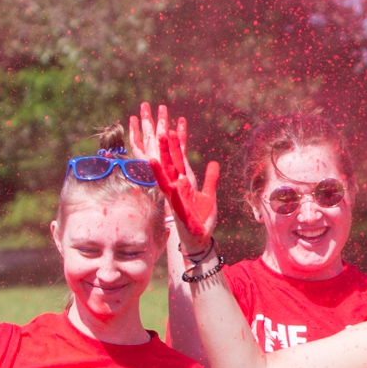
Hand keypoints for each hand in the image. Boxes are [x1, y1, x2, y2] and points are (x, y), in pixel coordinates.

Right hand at [152, 131, 219, 253]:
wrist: (200, 237)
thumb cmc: (201, 216)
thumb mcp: (209, 194)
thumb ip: (211, 178)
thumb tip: (213, 162)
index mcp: (183, 183)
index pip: (178, 161)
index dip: (174, 146)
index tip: (170, 130)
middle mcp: (176, 189)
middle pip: (169, 167)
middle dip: (165, 152)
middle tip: (160, 133)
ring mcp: (176, 200)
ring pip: (166, 182)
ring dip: (161, 171)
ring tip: (153, 157)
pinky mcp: (180, 212)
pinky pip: (175, 201)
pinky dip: (173, 193)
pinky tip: (170, 185)